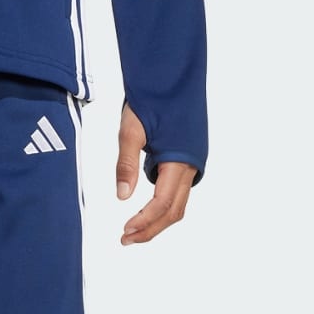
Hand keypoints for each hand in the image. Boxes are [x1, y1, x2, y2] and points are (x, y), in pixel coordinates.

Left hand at [115, 101, 190, 244]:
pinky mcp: (189, 157)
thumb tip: (121, 196)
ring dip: (157, 219)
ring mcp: (193, 162)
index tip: (124, 232)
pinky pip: (179, 190)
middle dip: (151, 228)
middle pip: (174, 211)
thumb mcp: (131, 129)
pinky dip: (163, 204)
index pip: (163, 202)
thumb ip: (127, 163)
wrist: (173, 74)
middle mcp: (191, 165)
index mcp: (179, 159)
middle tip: (125, 239)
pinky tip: (145, 205)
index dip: (144, 221)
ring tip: (133, 228)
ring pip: (178, 202)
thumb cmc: (153, 98)